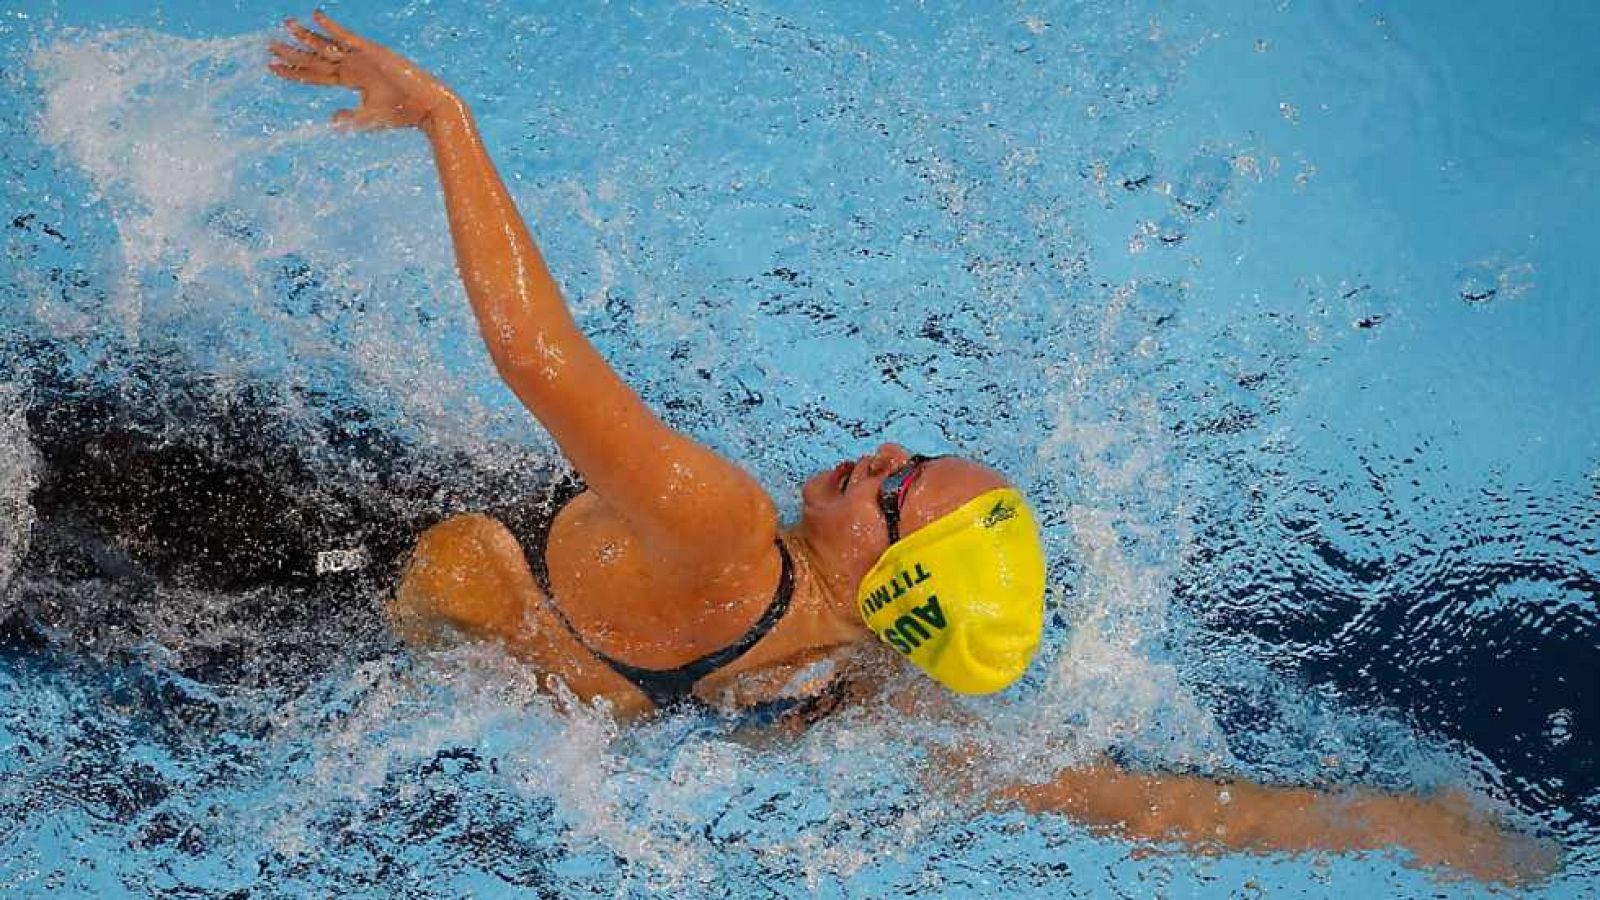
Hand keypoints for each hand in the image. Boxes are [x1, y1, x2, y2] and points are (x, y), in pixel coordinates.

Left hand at [268, 10, 454, 130]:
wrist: (427, 106)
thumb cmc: (402, 114)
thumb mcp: (369, 118)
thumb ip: (350, 117)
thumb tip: (330, 119)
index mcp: (351, 80)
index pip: (315, 74)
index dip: (294, 71)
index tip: (272, 66)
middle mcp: (352, 66)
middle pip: (315, 58)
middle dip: (292, 53)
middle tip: (270, 45)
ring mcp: (361, 57)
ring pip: (327, 46)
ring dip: (306, 36)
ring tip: (286, 26)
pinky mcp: (371, 51)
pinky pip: (347, 37)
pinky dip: (331, 27)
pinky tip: (316, 16)